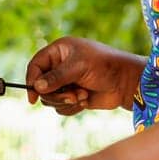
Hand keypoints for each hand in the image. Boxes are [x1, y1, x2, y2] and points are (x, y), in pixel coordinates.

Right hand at [25, 37, 140, 114]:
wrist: (126, 83)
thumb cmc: (105, 66)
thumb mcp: (79, 67)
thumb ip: (57, 77)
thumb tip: (36, 87)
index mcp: (59, 51)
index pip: (36, 66)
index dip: (32, 80)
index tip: (33, 97)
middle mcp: (60, 66)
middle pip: (41, 86)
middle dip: (56, 94)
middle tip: (72, 96)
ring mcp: (66, 83)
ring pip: (50, 99)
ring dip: (65, 101)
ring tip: (82, 96)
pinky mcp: (73, 97)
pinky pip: (61, 108)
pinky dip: (72, 107)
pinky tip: (86, 100)